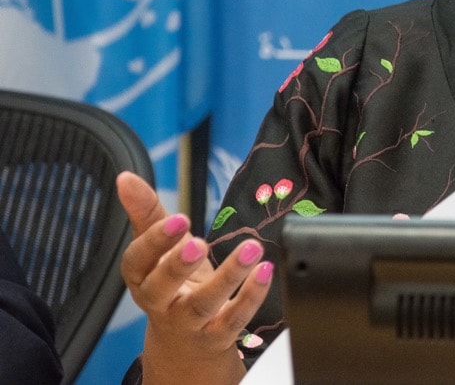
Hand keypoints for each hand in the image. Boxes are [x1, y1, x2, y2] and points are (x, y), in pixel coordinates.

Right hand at [116, 171, 271, 383]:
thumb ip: (147, 212)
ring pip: (203, 305)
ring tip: (251, 249)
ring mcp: (188, 323)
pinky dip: (250, 297)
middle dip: (178, 266)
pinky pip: (233, 319)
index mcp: (142, 277)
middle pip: (162, 288)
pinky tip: (265, 272)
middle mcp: (161, 303)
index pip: (137, 261)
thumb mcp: (160, 246)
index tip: (179, 219)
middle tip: (199, 243)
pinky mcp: (217, 335)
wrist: (185, 341)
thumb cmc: (172, 282)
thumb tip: (125, 178)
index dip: (155, 241)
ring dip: (228, 277)